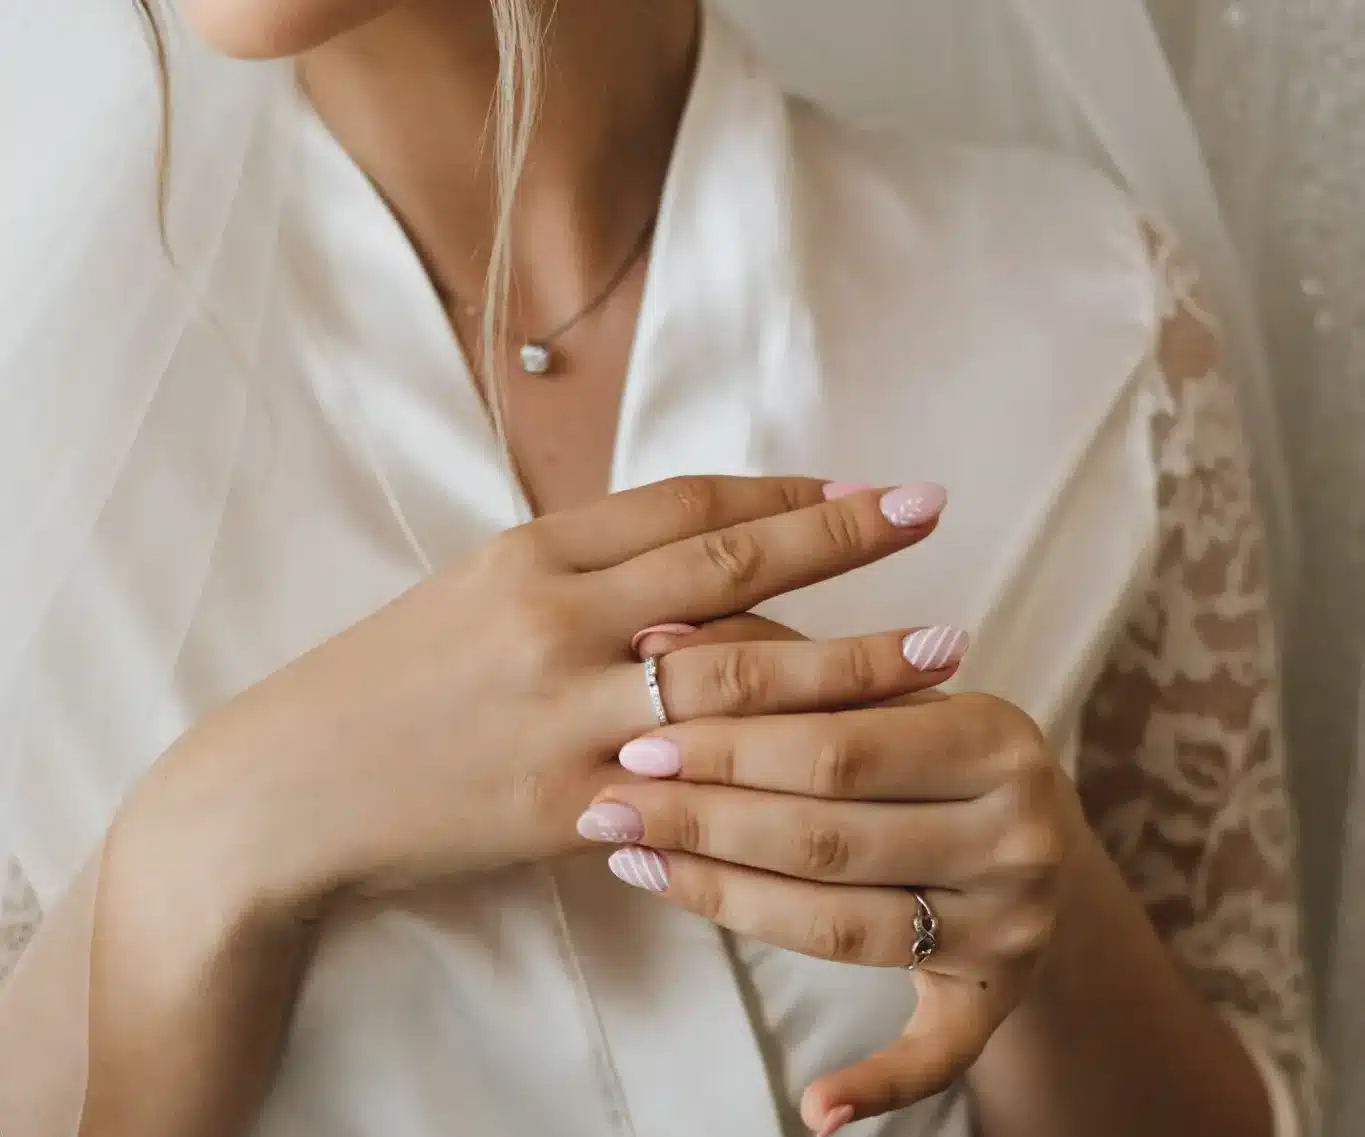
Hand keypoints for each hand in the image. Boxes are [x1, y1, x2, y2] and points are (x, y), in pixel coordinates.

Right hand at [123, 477, 956, 920]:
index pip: (684, 504)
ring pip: (734, 668)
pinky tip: (846, 762)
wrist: (294, 787)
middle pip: (725, 563)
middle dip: (839, 539)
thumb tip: (696, 563)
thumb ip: (581, 572)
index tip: (861, 485)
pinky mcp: (564, 798)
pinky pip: (697, 776)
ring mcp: (563, 708)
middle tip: (930, 512)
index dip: (783, 491)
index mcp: (531, 551)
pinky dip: (776, 765)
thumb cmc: (391, 682)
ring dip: (848, 657)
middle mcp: (554, 614)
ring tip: (939, 646)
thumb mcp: (475, 595)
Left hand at [578, 648, 1086, 1134]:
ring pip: (846, 924)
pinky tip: (811, 1108)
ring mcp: (1013, 924)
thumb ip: (766, 655)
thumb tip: (653, 637)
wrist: (1020, 827)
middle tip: (609, 806)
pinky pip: (939, 1053)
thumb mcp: (867, 689)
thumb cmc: (916, 743)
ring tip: (635, 867)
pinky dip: (878, 1085)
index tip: (635, 743)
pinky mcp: (997, 997)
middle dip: (705, 818)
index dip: (728, 745)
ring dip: (728, 901)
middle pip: (831, 834)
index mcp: (995, 737)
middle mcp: (1019, 833)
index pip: (837, 745)